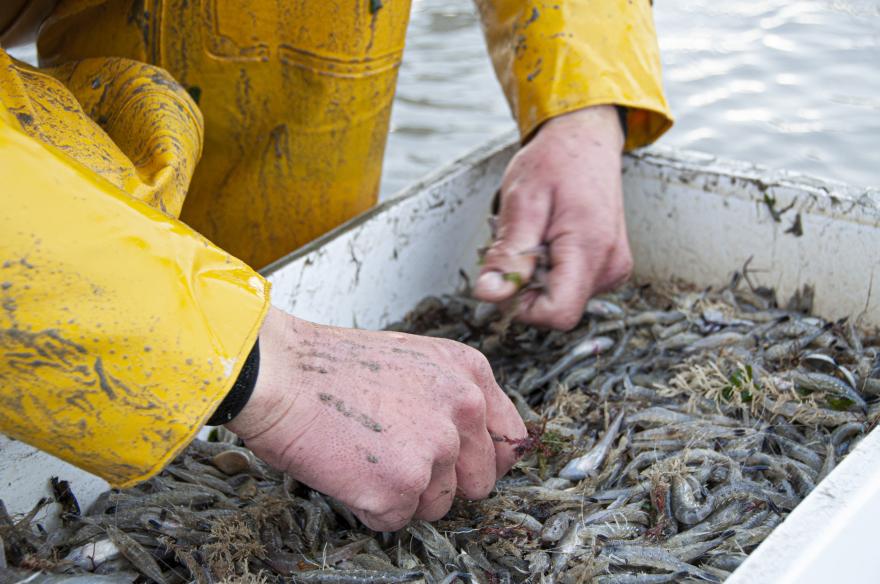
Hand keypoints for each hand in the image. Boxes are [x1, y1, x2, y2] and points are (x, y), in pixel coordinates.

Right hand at [226, 307, 525, 530]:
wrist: (279, 373)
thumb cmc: (330, 366)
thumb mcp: (413, 362)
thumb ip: (451, 398)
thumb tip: (468, 443)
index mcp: (469, 375)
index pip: (509, 438)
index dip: (485, 459)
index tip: (466, 466)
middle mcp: (463, 410)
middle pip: (478, 481)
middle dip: (441, 481)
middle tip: (396, 458)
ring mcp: (435, 450)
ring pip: (436, 505)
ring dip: (403, 494)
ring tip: (366, 456)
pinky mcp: (401, 487)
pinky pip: (396, 519)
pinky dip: (370, 507)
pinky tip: (348, 470)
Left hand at [472, 105, 632, 329]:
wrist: (585, 141)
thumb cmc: (554, 162)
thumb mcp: (522, 203)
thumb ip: (507, 253)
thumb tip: (489, 294)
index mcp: (590, 249)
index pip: (557, 313)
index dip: (522, 305)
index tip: (507, 275)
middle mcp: (610, 266)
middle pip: (558, 309)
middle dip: (527, 287)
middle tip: (520, 242)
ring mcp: (614, 269)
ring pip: (563, 299)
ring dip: (538, 278)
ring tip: (536, 236)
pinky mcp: (610, 268)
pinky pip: (572, 287)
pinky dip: (552, 271)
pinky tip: (549, 241)